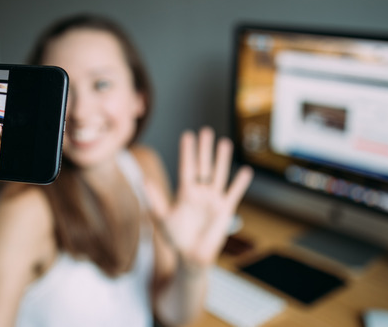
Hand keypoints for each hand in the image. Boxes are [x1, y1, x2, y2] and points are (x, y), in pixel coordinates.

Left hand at [146, 126, 252, 267]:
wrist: (191, 256)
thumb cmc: (175, 238)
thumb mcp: (162, 217)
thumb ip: (154, 198)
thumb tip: (143, 180)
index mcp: (185, 192)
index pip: (187, 167)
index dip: (187, 152)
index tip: (188, 135)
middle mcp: (200, 192)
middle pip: (204, 166)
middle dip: (204, 149)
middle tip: (206, 131)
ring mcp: (213, 199)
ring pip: (219, 175)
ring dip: (222, 160)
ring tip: (224, 143)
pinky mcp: (225, 209)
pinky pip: (233, 193)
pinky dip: (239, 183)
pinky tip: (245, 170)